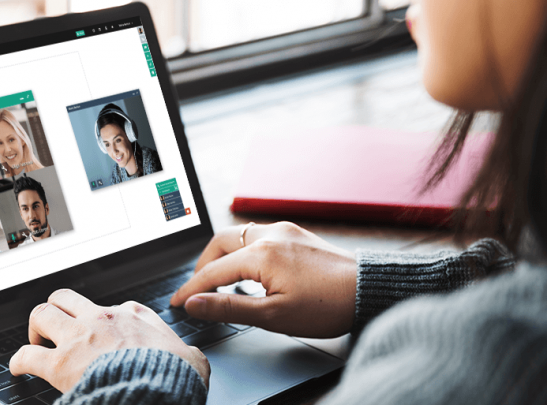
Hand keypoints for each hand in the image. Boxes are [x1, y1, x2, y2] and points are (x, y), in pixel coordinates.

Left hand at [9, 289, 209, 392]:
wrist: (158, 390)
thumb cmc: (175, 376)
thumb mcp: (191, 357)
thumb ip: (186, 352)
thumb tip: (192, 358)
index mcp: (133, 315)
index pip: (112, 307)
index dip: (103, 321)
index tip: (102, 334)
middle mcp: (102, 318)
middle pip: (66, 297)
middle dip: (57, 309)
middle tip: (56, 328)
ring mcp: (79, 338)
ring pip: (42, 313)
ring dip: (36, 327)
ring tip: (36, 341)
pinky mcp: (61, 363)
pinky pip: (27, 355)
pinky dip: (19, 360)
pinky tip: (18, 367)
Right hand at [170, 222, 356, 337]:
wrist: (368, 290)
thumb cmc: (327, 306)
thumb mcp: (273, 315)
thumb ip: (229, 307)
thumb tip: (195, 304)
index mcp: (261, 253)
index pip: (213, 271)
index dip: (192, 288)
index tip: (178, 302)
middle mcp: (270, 234)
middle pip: (221, 242)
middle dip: (203, 265)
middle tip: (197, 289)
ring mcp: (284, 231)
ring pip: (239, 235)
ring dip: (224, 255)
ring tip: (220, 281)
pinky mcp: (296, 234)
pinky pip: (258, 235)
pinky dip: (243, 251)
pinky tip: (248, 270)